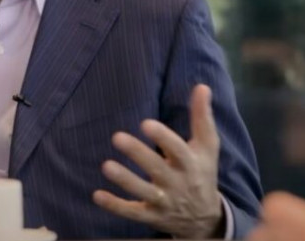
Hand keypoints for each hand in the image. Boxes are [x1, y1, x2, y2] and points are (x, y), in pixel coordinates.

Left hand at [92, 84, 223, 238]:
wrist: (205, 218)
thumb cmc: (202, 172)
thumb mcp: (207, 146)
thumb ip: (202, 117)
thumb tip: (202, 86)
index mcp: (191, 163)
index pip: (178, 150)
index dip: (163, 137)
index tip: (145, 123)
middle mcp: (177, 183)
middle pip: (156, 168)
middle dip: (138, 154)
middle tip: (117, 137)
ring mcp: (164, 201)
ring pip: (142, 192)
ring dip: (124, 179)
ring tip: (106, 165)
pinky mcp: (151, 216)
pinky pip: (132, 212)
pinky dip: (115, 206)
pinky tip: (96, 195)